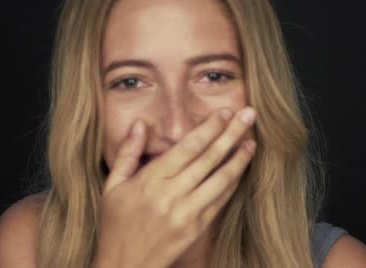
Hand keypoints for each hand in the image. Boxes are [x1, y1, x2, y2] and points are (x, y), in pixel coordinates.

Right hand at [92, 107, 256, 267]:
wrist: (126, 266)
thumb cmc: (116, 225)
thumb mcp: (113, 186)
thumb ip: (127, 153)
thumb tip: (139, 124)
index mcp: (151, 181)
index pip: (188, 147)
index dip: (209, 128)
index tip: (224, 112)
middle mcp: (172, 195)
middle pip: (209, 158)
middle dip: (231, 134)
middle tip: (249, 115)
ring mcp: (187, 213)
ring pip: (220, 180)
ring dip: (239, 159)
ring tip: (252, 142)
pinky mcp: (197, 228)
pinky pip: (220, 201)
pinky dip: (233, 183)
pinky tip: (240, 169)